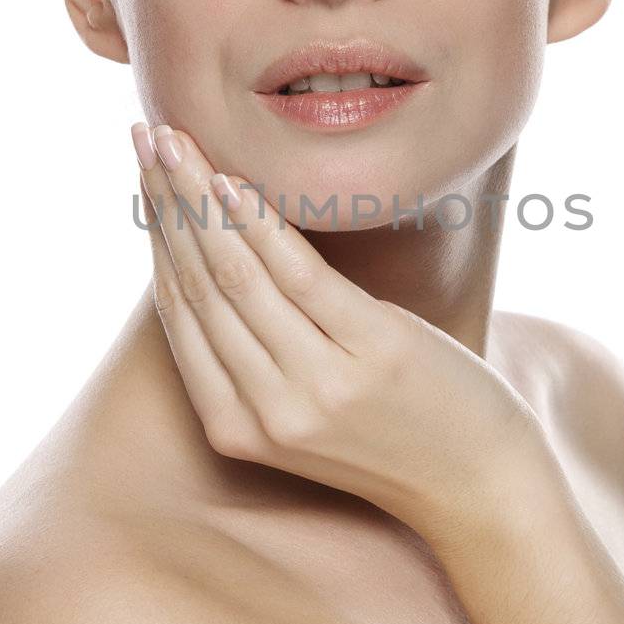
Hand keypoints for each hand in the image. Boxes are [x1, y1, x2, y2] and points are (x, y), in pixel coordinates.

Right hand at [131, 121, 551, 531]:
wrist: (480, 486)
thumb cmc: (393, 433)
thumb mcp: (306, 409)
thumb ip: (257, 355)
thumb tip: (216, 255)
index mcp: (234, 427)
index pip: (178, 312)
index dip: (155, 236)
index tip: (143, 174)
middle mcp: (265, 410)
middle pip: (197, 284)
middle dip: (165, 202)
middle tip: (144, 136)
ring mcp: (317, 385)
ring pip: (236, 274)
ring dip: (198, 198)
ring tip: (175, 141)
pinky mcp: (372, 353)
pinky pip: (299, 276)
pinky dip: (259, 224)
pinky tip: (232, 181)